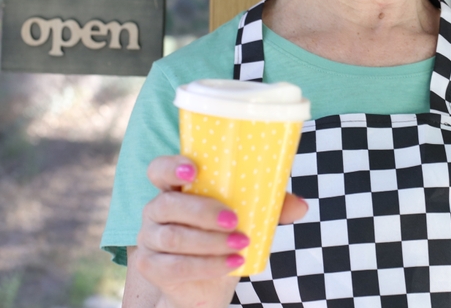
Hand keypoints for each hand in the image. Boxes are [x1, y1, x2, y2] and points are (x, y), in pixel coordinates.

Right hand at [125, 155, 307, 307]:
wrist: (206, 283)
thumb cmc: (223, 236)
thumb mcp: (247, 216)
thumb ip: (269, 205)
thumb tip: (301, 205)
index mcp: (175, 188)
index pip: (158, 169)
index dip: (171, 167)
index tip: (194, 170)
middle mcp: (156, 209)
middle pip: (167, 205)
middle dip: (202, 211)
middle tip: (234, 219)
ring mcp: (149, 239)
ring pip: (174, 238)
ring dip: (210, 242)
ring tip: (241, 243)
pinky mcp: (150, 266)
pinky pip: (174, 267)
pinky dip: (206, 266)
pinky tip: (232, 264)